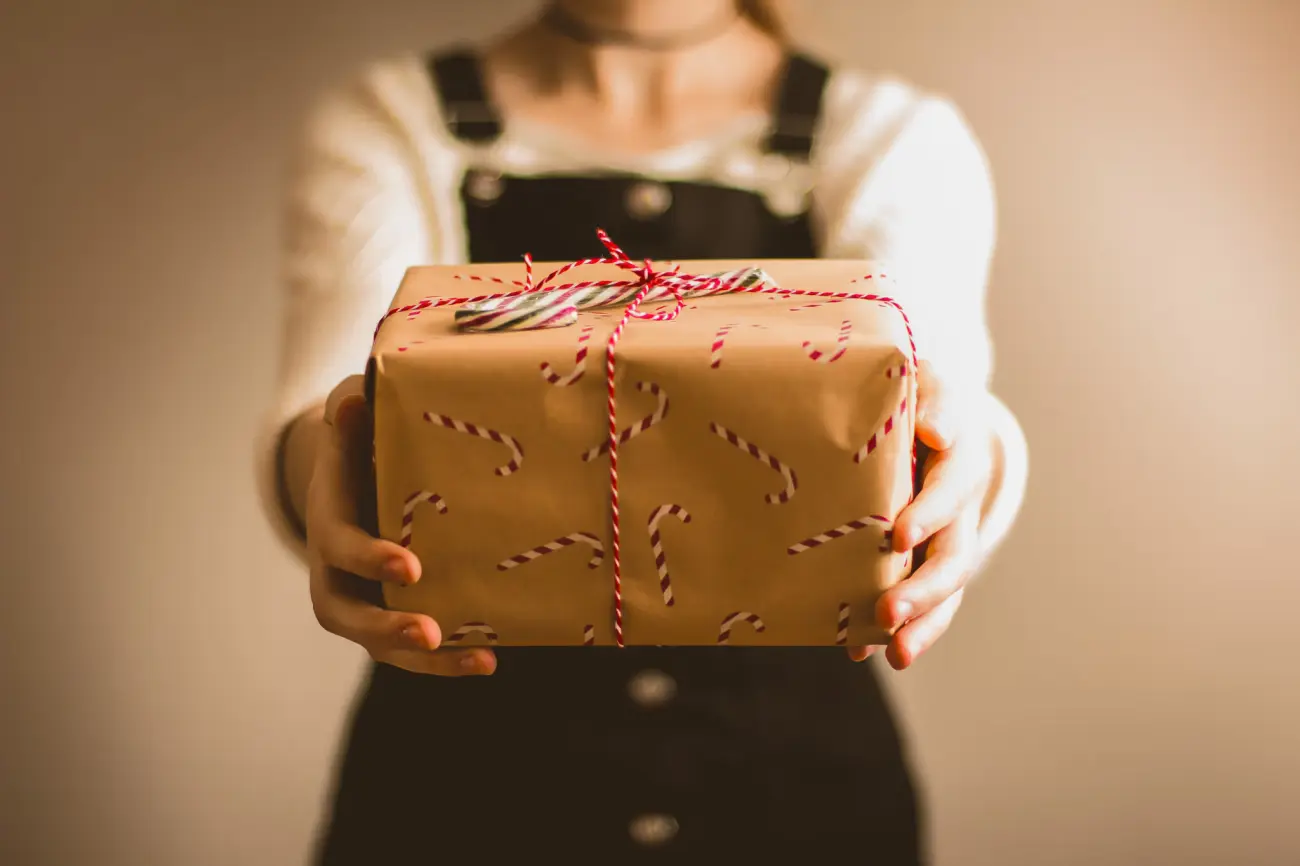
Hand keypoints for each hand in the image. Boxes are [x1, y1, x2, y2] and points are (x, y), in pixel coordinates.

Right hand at [306, 375, 496, 675]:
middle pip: (346, 614)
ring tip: (479, 660)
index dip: (370, 558)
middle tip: (429, 632)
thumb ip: (352, 409)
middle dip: (386, 627)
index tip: (411, 566)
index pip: (340, 546)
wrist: (354, 474)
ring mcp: (361, 598)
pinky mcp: (389, 614)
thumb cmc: (361, 440)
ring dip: (426, 660)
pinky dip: (447, 660)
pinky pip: (410, 649)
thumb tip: (353, 402)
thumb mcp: (353, 417)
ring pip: (379, 644)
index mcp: (328, 520)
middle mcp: (335, 571)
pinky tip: (490, 658)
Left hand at [849, 361, 993, 669]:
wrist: (918, 416)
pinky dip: (894, 629)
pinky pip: (917, 603)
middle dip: (923, 589)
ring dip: (922, 624)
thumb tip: (935, 432)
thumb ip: (933, 400)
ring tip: (895, 654)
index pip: (952, 490)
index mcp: (960, 461)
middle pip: (953, 556)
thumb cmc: (912, 394)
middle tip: (887, 613)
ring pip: (943, 592)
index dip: (930, 513)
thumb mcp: (925, 382)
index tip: (898, 536)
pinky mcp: (920, 561)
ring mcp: (944, 541)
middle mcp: (959, 510)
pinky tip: (861, 650)